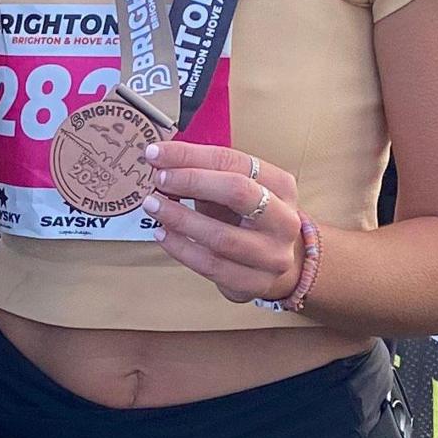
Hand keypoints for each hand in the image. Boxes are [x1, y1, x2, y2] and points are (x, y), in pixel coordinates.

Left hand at [142, 141, 305, 303]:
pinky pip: (212, 266)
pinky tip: (163, 234)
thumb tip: (160, 160)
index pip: (234, 162)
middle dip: (191, 181)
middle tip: (159, 178)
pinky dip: (181, 249)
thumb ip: (202, 175)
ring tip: (153, 206)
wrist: (276, 265)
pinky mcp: (256, 283)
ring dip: (180, 219)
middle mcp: (283, 219)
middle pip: (237, 193)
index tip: (156, 153)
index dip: (191, 156)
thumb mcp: (232, 191)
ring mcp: (273, 255)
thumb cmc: (247, 219)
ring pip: (222, 237)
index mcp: (280, 185)